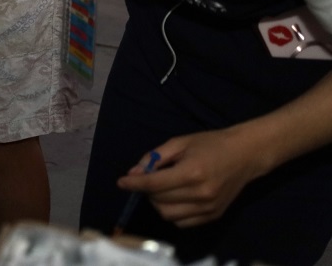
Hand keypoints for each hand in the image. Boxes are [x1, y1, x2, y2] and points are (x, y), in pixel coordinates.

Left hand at [117, 127, 269, 227]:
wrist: (245, 155)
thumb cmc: (210, 144)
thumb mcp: (179, 143)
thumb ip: (154, 158)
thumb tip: (133, 173)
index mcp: (192, 172)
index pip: (154, 184)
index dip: (134, 184)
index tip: (121, 182)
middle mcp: (200, 194)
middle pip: (159, 201)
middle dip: (146, 191)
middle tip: (148, 179)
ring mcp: (208, 208)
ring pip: (168, 215)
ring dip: (157, 203)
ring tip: (161, 189)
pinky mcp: (213, 216)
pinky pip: (182, 222)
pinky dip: (171, 213)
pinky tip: (173, 199)